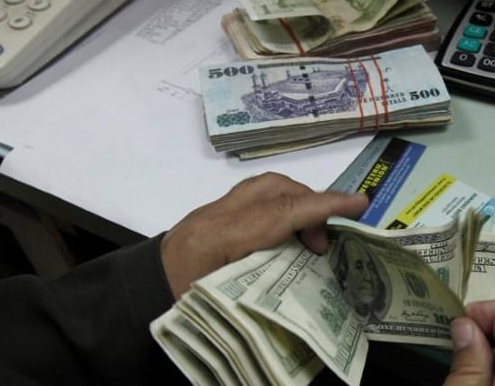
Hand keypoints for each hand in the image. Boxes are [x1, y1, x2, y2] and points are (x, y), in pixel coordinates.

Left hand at [160, 172, 368, 299]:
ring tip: (308, 238)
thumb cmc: (174, 308)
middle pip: (274, 188)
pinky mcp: (210, 214)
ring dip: (295, 201)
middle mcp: (216, 216)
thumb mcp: (222, 306)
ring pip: (263, 186)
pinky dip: (279, 206)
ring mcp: (211, 211)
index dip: (322, 206)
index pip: (279, 212)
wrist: (136, 292)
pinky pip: (254, 196)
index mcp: (217, 241)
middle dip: (311, 203)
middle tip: (323, 244)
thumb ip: (264, 290)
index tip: (358, 204)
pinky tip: (284, 235)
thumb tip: (308, 287)